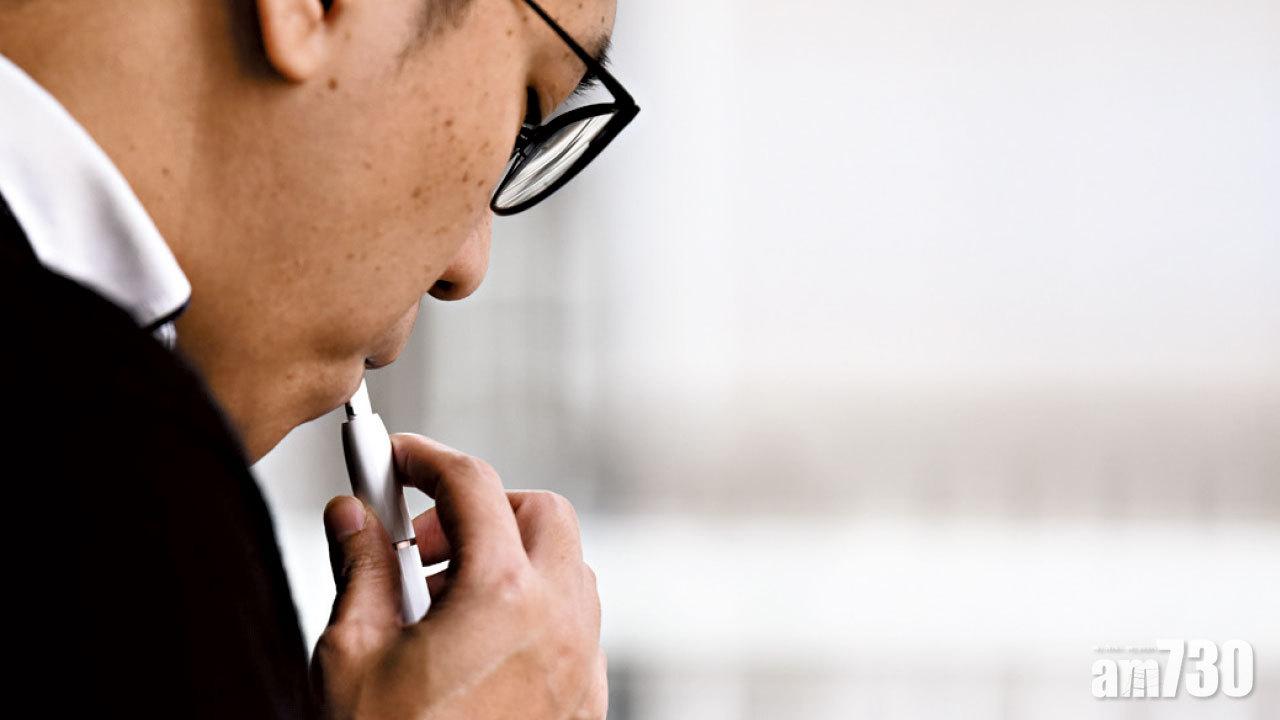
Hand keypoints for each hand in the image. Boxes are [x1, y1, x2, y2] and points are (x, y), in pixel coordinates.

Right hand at [310, 433, 606, 718]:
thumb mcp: (353, 655)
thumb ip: (358, 568)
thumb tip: (352, 516)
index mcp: (504, 597)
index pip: (474, 484)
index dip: (427, 459)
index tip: (395, 458)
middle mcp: (557, 623)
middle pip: (542, 513)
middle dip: (483, 507)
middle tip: (423, 540)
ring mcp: (578, 663)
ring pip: (567, 566)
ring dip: (511, 557)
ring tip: (441, 599)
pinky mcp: (583, 701)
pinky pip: (574, 622)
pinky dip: (532, 606)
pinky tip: (474, 643)